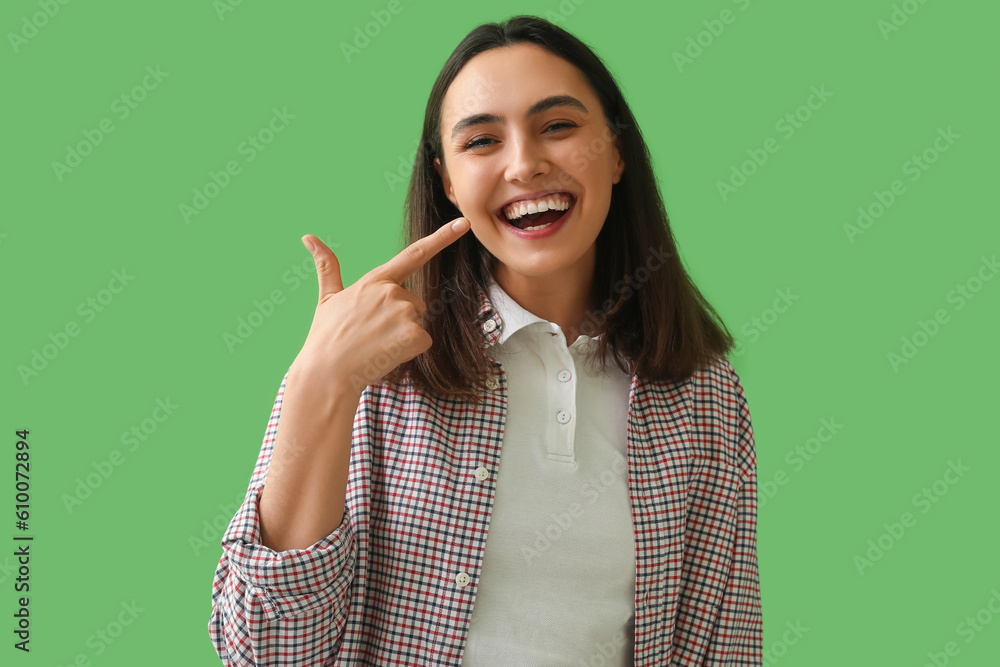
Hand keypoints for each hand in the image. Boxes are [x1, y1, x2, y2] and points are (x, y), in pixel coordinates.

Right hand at [291, 217, 471, 395]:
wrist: (327, 372)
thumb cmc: (326, 337)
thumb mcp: (327, 298)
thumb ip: (327, 266)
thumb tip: (307, 236)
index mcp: (375, 280)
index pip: (414, 253)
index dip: (442, 237)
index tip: (463, 223)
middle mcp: (392, 291)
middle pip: (416, 304)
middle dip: (401, 319)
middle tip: (373, 334)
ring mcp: (404, 312)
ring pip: (418, 324)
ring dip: (403, 336)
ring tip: (376, 345)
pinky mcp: (414, 334)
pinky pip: (423, 342)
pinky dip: (409, 351)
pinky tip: (386, 354)